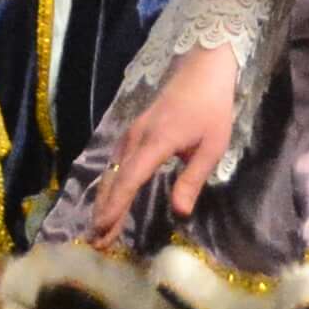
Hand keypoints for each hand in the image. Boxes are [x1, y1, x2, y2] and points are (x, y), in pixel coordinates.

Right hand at [90, 47, 240, 245]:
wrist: (203, 68)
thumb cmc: (212, 107)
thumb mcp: (211, 146)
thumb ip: (192, 179)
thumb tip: (178, 212)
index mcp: (156, 142)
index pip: (131, 178)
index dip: (117, 204)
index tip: (103, 227)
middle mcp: (137, 137)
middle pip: (115, 179)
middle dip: (105, 210)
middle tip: (96, 240)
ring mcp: (132, 133)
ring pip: (112, 170)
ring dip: (105, 199)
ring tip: (99, 226)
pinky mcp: (134, 131)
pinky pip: (116, 161)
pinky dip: (111, 184)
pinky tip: (110, 197)